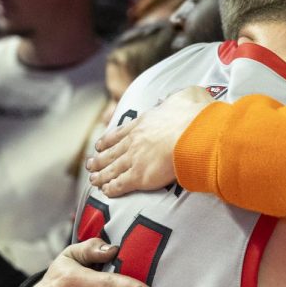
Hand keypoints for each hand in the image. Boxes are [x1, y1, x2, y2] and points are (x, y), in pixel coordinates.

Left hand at [87, 86, 212, 196]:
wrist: (194, 135)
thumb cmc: (195, 116)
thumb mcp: (187, 96)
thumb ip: (181, 96)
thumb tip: (182, 96)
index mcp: (143, 123)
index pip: (120, 133)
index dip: (108, 141)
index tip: (100, 145)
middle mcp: (134, 141)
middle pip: (111, 152)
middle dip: (99, 160)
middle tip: (90, 164)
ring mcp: (135, 159)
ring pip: (112, 169)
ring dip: (101, 175)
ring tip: (94, 180)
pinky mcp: (140, 176)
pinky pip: (121, 184)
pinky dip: (112, 188)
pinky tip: (107, 191)